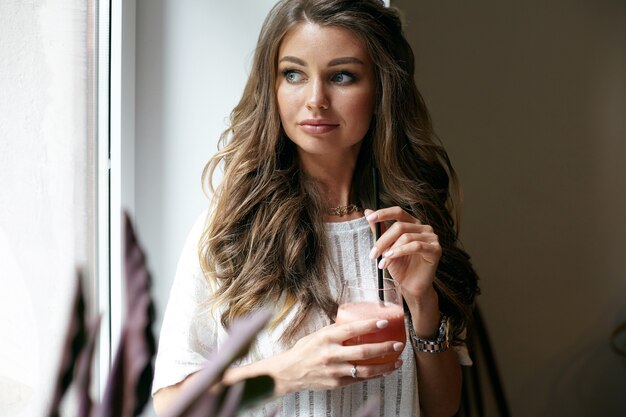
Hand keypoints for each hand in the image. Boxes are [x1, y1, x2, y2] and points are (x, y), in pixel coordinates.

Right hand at [268, 319, 403, 394]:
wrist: (290, 372)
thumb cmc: (305, 350)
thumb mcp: (319, 334)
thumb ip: (337, 330)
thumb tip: (358, 323)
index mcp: (326, 338)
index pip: (351, 329)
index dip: (369, 326)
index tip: (383, 323)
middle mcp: (331, 354)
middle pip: (363, 352)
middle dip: (384, 348)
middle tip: (397, 344)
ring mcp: (335, 371)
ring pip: (365, 370)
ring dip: (385, 366)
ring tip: (397, 361)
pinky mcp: (337, 383)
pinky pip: (360, 379)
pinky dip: (375, 375)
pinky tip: (384, 371)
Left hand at [364, 207, 441, 298]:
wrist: (411, 286)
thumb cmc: (400, 267)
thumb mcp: (386, 247)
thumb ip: (380, 230)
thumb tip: (367, 211)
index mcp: (413, 224)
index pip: (398, 212)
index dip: (384, 213)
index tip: (369, 217)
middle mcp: (424, 228)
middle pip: (399, 226)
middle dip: (383, 240)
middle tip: (372, 254)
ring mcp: (431, 238)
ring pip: (406, 237)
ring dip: (390, 250)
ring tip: (382, 262)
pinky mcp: (435, 249)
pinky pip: (416, 246)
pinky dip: (400, 251)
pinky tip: (390, 258)